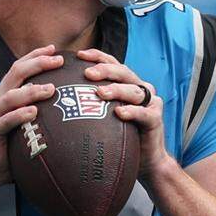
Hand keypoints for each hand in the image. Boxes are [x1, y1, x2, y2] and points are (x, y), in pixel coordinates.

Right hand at [0, 45, 62, 189]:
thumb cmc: (12, 147)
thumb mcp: (25, 123)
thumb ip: (38, 110)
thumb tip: (68, 104)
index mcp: (4, 94)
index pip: (19, 68)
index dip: (35, 56)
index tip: (54, 49)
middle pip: (16, 74)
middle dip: (37, 64)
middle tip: (58, 60)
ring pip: (12, 96)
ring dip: (32, 90)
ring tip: (51, 89)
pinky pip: (6, 120)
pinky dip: (20, 114)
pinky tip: (33, 112)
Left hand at [78, 48, 173, 182]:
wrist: (146, 160)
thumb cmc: (121, 136)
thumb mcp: (105, 116)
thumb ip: (92, 103)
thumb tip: (60, 97)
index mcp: (128, 83)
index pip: (113, 63)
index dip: (98, 56)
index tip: (79, 54)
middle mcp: (140, 88)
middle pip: (123, 72)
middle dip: (105, 71)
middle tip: (87, 73)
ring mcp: (150, 103)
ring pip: (133, 91)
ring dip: (116, 90)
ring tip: (100, 93)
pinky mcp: (155, 119)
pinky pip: (144, 113)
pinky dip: (132, 111)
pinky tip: (119, 112)